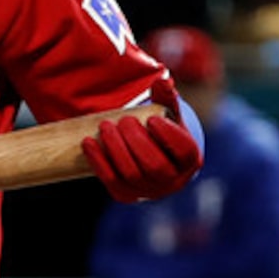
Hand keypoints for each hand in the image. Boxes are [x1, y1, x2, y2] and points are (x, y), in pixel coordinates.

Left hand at [83, 109, 202, 202]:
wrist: (150, 158)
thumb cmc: (162, 132)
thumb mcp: (169, 115)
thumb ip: (166, 98)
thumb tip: (162, 82)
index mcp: (189, 161)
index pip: (184, 151)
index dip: (168, 136)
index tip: (152, 119)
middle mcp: (173, 181)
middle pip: (154, 166)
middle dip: (136, 141)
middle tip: (125, 120)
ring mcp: (149, 192)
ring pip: (131, 174)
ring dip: (115, 148)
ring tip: (106, 126)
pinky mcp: (126, 195)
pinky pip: (111, 181)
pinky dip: (98, 161)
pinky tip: (88, 142)